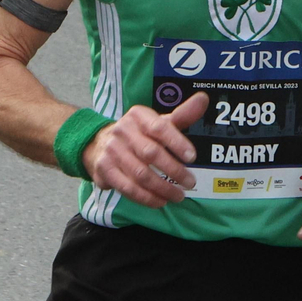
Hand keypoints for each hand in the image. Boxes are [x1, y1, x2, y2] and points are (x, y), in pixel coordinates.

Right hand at [82, 92, 206, 207]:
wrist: (98, 143)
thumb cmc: (138, 133)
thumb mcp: (157, 122)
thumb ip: (182, 115)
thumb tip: (203, 99)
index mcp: (139, 116)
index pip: (159, 128)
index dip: (177, 143)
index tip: (193, 157)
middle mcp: (123, 131)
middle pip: (151, 153)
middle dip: (173, 170)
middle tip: (190, 183)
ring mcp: (112, 150)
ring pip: (140, 174)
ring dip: (162, 188)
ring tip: (178, 196)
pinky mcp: (104, 169)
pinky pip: (127, 187)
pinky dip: (145, 197)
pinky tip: (159, 201)